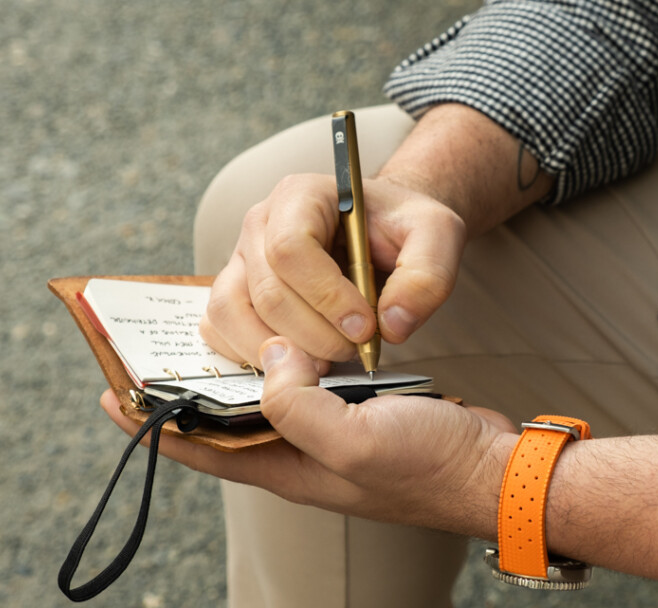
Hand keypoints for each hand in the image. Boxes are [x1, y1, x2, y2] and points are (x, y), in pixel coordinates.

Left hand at [101, 338, 516, 536]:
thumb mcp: (352, 443)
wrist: (491, 466)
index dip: (156, 424)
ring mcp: (330, 431)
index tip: (112, 395)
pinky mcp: (357, 410)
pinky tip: (287, 331)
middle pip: (229, 421)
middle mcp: (302, 451)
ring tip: (214, 332)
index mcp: (288, 467)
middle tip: (160, 353)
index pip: (203, 449)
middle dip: (192, 392)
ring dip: (240, 367)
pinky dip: (289, 356)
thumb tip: (272, 357)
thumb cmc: (429, 466)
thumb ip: (296, 405)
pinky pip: (307, 381)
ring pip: (268, 396)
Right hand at [199, 174, 466, 369]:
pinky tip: (298, 361)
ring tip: (329, 361)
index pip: (291, 249)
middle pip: (267, 291)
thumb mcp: (438, 237)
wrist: (383, 233)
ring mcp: (239, 260)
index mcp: (301, 196)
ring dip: (283, 351)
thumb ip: (427, 276)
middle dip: (316, 334)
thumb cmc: (403, 229)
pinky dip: (253, 356)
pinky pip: (219, 329)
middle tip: (358, 350)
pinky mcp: (232, 293)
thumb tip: (391, 326)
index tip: (366, 327)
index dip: (327, 297)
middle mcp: (260, 224)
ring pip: (234, 313)